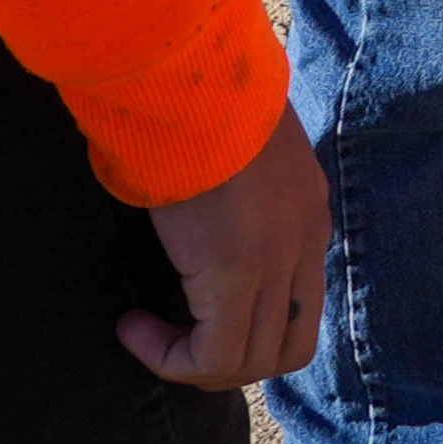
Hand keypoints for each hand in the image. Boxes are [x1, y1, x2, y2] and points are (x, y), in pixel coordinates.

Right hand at [121, 105, 331, 390]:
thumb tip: (203, 205)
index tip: (199, 311)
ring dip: (197, 365)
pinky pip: (214, 357)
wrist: (190, 78)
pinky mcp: (237, 275)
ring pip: (255, 361)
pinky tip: (132, 328)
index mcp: (310, 210)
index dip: (254, 324)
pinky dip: (170, 358)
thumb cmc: (197, 100)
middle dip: (233, 360)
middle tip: (178, 340)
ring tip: (146, 333)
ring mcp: (278, 261)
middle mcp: (306, 241)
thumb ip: (238, 185)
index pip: (302, 301)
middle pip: (291, 346)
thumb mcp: (235, 147)